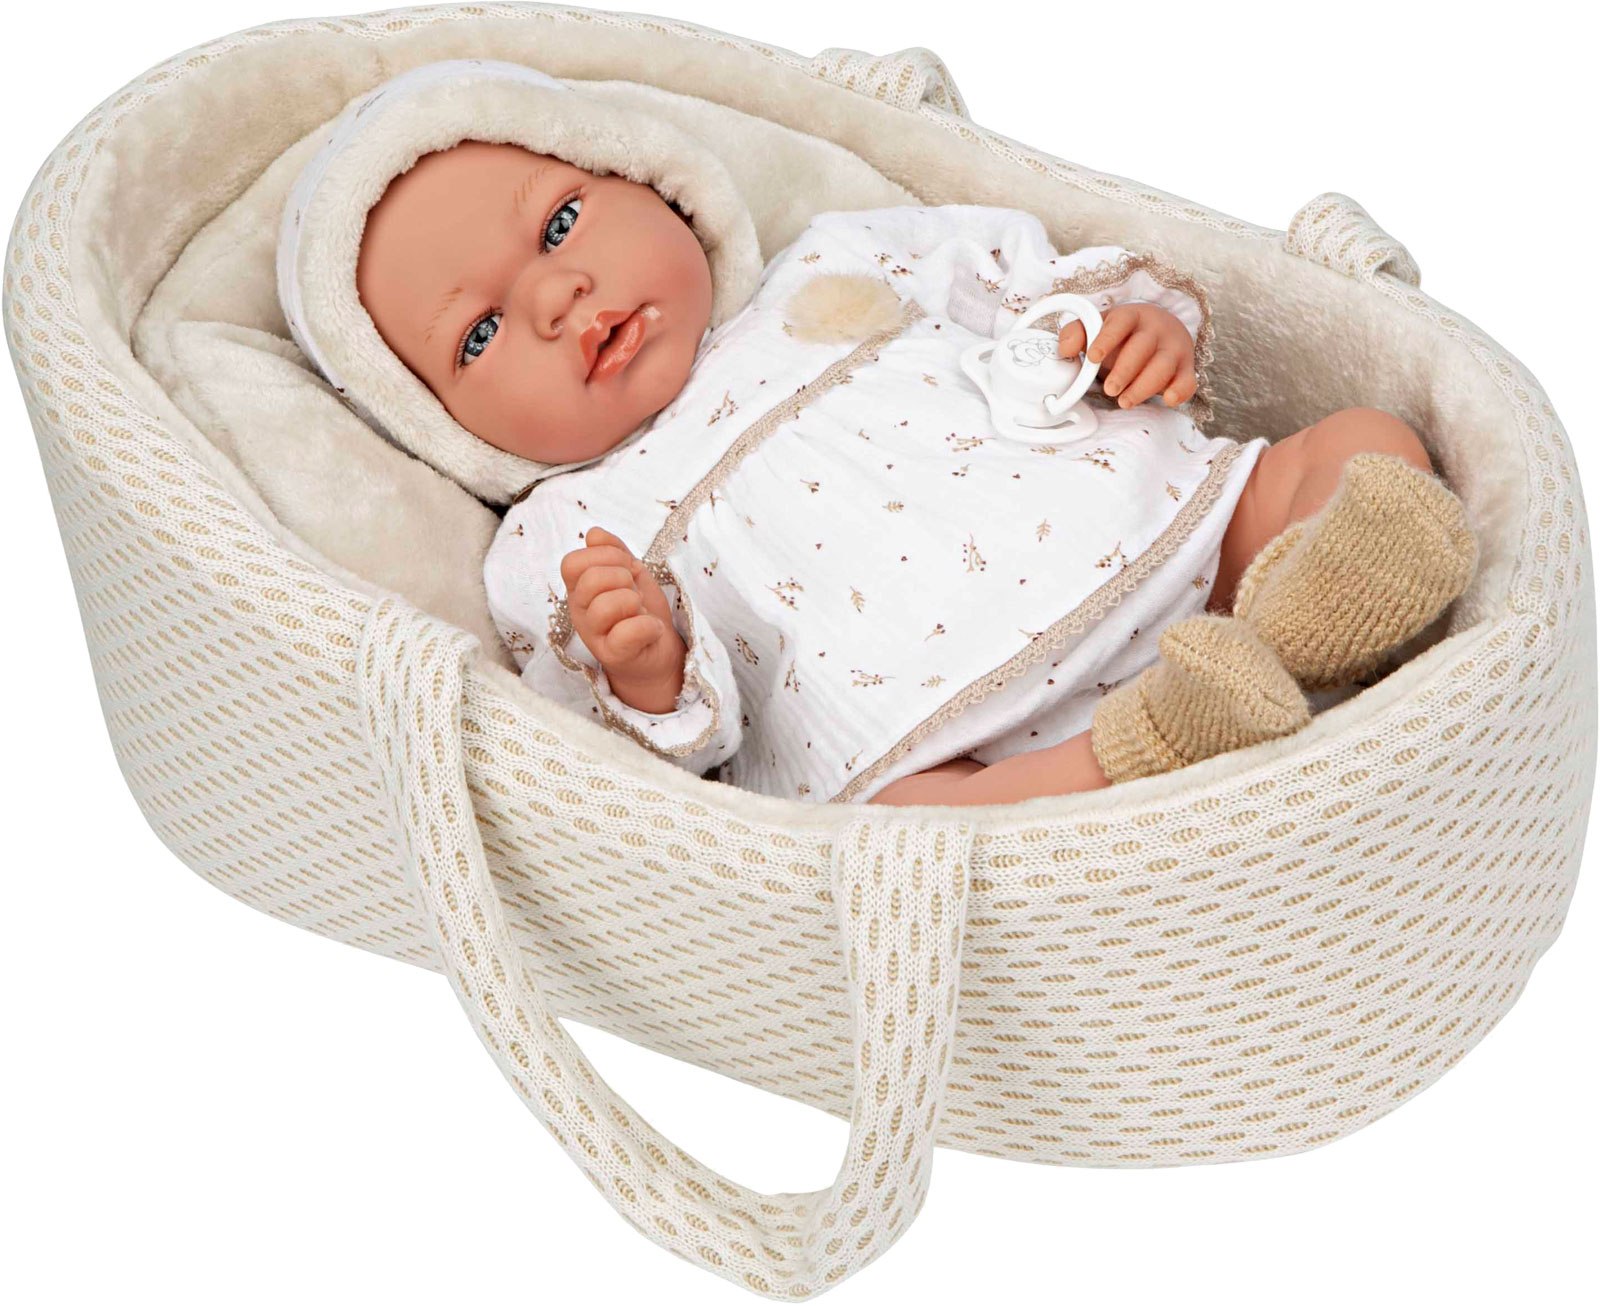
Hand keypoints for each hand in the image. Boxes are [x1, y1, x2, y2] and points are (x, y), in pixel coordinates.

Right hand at [560, 526, 686, 713]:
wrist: (657, 651)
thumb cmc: (639, 610)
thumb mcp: (628, 572)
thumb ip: (613, 551)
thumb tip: (594, 534)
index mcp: (579, 588)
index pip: (572, 562)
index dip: (603, 556)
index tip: (625, 566)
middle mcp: (580, 611)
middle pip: (590, 580)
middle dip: (622, 577)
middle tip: (634, 590)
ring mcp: (594, 635)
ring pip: (605, 606)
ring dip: (633, 602)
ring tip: (639, 610)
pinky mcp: (613, 656)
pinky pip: (627, 633)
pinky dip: (648, 626)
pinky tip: (651, 628)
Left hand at [1057, 303, 1196, 408]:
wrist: (1162, 331)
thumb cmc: (1123, 335)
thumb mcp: (1098, 328)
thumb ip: (1076, 334)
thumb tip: (1065, 350)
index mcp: (1131, 316)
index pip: (1120, 323)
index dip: (1106, 339)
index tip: (1093, 357)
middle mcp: (1156, 329)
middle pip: (1142, 347)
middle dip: (1125, 370)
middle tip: (1109, 389)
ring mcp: (1173, 349)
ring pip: (1163, 366)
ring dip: (1144, 386)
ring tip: (1125, 401)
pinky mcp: (1186, 368)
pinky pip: (1188, 381)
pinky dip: (1180, 391)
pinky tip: (1167, 399)